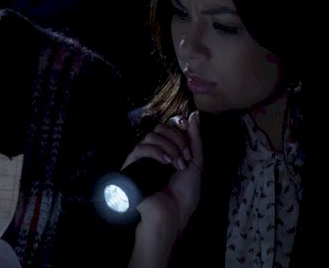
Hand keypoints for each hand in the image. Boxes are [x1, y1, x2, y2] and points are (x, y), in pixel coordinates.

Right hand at [124, 111, 203, 238]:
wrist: (172, 215)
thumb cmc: (184, 195)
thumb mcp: (196, 164)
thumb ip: (195, 139)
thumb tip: (194, 114)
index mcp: (169, 150)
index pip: (168, 126)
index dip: (177, 124)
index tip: (186, 129)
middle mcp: (155, 152)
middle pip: (160, 127)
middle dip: (177, 138)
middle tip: (185, 156)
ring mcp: (143, 159)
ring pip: (151, 135)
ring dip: (169, 146)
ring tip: (176, 163)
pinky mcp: (133, 166)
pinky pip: (140, 148)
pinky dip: (156, 151)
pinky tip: (165, 162)